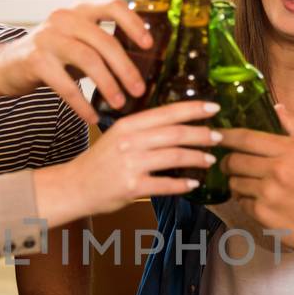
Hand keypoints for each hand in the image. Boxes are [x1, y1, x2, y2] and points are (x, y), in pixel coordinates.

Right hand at [0, 0, 153, 123]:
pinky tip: (91, 117)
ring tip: (119, 104)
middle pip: (104, 40)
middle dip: (125, 68)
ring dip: (108, 85)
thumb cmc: (51, 57)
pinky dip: (81, 103)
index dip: (134, 24)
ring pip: (88, 59)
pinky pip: (66, 84)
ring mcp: (48, 37)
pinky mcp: (35, 59)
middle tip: (139, 90)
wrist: (5, 66)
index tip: (149, 46)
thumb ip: (103, 46)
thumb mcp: (77, 43)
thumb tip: (143, 66)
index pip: (113, 6)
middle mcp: (64, 18)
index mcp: (80, 11)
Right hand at [33, 100, 219, 227]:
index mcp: (128, 125)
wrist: (74, 186)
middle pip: (175, 134)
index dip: (193, 109)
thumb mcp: (118, 136)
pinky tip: (194, 184)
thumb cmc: (99, 163)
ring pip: (174, 157)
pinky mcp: (131, 186)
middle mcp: (130, 141)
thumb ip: (144, 129)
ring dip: (197, 158)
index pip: (167, 112)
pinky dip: (183, 184)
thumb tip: (177, 125)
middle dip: (202, 134)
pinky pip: (165, 184)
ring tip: (210, 159)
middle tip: (219, 137)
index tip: (214, 108)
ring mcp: (131, 164)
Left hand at [221, 105, 293, 247]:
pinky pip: (241, 202)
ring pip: (234, 183)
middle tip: (228, 164)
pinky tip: (258, 201)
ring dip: (236, 183)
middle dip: (227, 162)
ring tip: (247, 185)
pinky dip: (245, 201)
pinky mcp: (262, 213)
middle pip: (234, 160)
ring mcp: (268, 192)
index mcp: (289, 150)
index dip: (226, 136)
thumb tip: (277, 106)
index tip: (216, 135)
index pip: (246, 138)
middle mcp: (277, 169)